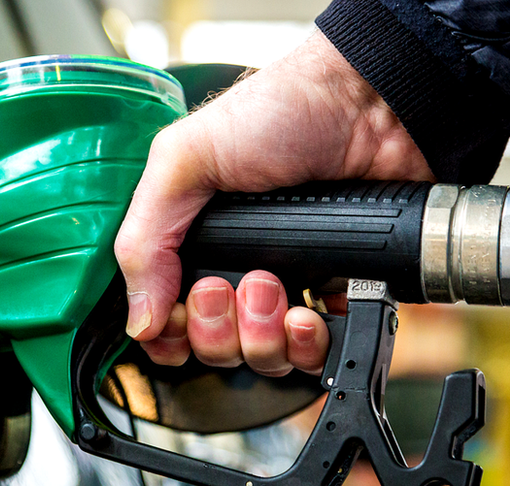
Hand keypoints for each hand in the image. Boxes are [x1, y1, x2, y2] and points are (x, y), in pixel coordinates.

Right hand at [114, 31, 433, 375]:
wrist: (372, 103)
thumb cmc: (280, 111)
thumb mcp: (185, 159)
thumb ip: (145, 239)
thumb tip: (137, 321)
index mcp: (194, 240)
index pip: (166, 318)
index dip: (170, 333)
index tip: (179, 314)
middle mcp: (238, 269)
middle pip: (213, 348)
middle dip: (217, 330)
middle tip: (230, 286)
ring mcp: (290, 285)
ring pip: (264, 358)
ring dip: (263, 337)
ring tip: (277, 287)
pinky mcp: (340, 294)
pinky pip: (320, 353)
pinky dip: (313, 345)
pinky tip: (313, 310)